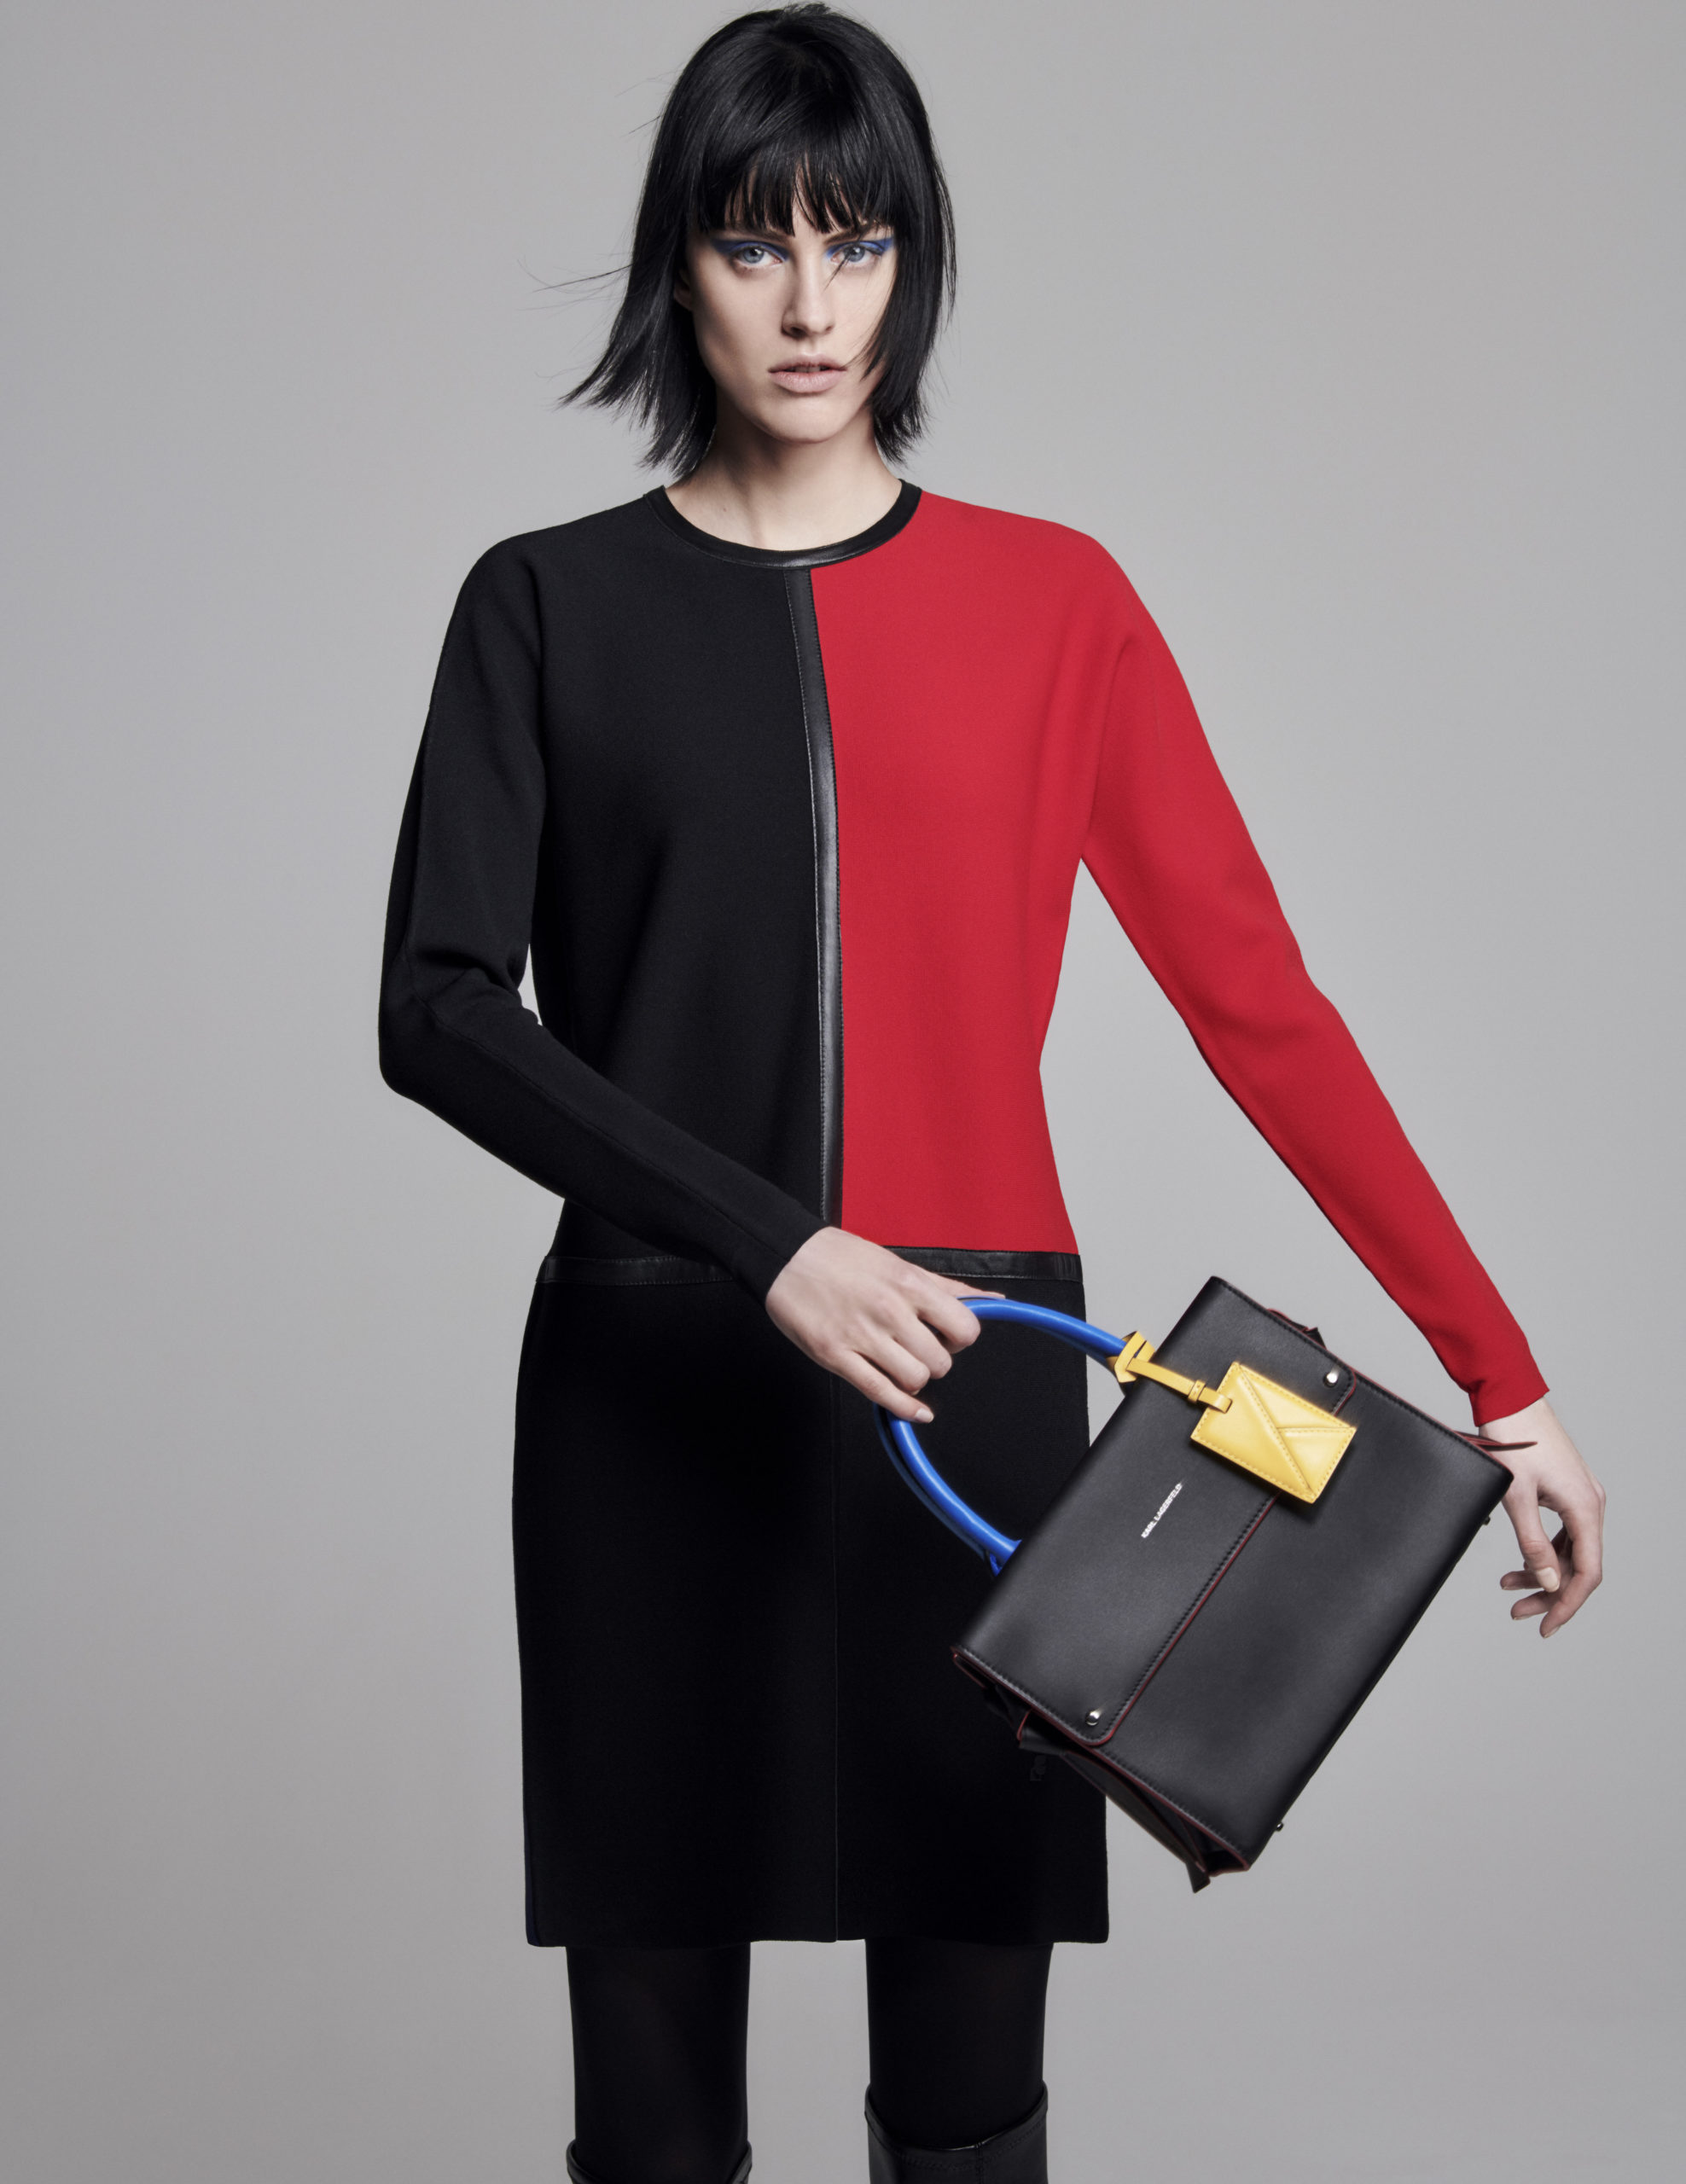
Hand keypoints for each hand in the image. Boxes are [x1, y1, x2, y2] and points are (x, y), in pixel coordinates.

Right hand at [765, 1227, 1000, 1421]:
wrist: (786, 1257)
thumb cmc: (841, 1257)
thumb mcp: (898, 1263)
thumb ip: (947, 1287)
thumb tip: (994, 1300)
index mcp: (909, 1284)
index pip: (965, 1328)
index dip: (961, 1338)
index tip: (947, 1335)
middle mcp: (890, 1312)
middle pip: (940, 1361)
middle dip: (936, 1360)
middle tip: (920, 1349)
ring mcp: (861, 1336)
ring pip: (914, 1380)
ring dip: (914, 1378)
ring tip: (902, 1363)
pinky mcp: (836, 1356)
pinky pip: (881, 1393)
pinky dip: (904, 1408)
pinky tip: (916, 1410)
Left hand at [1476, 1396, 1604, 1636]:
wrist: (1510, 1398)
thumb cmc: (1513, 1439)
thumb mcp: (1517, 1497)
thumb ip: (1533, 1543)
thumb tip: (1549, 1583)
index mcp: (1586, 1508)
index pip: (1587, 1572)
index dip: (1567, 1604)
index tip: (1546, 1625)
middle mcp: (1590, 1503)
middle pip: (1577, 1565)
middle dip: (1549, 1592)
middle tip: (1517, 1611)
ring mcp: (1579, 1495)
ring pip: (1567, 1549)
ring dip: (1541, 1571)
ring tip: (1508, 1585)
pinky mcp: (1565, 1489)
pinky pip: (1561, 1532)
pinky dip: (1540, 1549)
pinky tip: (1520, 1560)